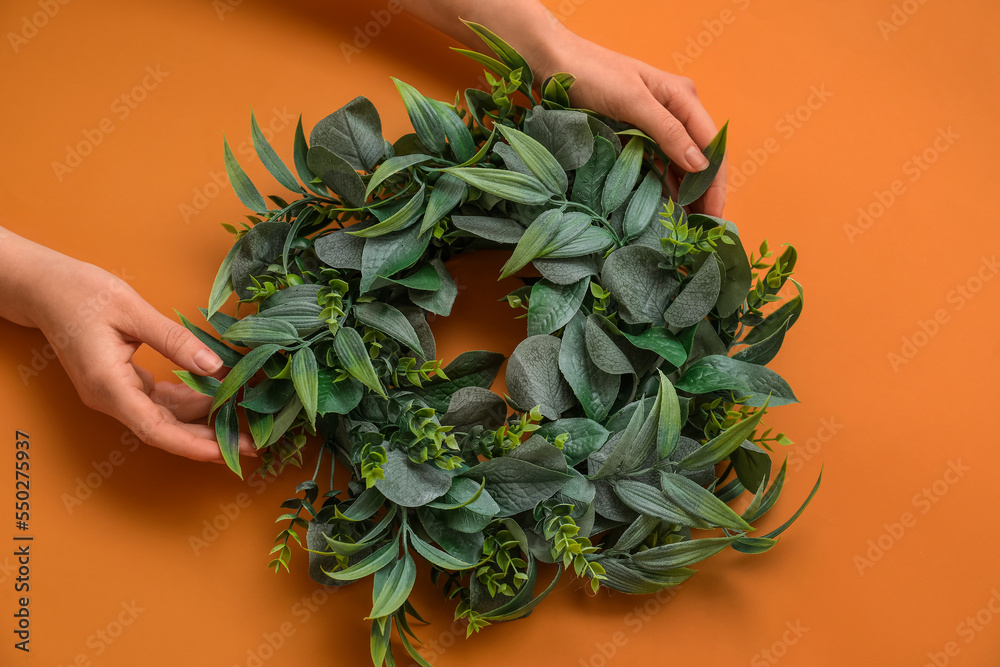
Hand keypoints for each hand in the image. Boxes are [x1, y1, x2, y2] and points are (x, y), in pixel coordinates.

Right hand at [1, 231, 254, 462]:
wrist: (44, 287)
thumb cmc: (81, 293)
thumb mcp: (133, 311)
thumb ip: (175, 341)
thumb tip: (215, 366)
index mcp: (108, 386)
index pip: (154, 429)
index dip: (191, 444)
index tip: (225, 453)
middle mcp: (112, 398)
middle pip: (165, 430)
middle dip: (210, 439)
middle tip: (254, 444)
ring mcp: (117, 393)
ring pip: (166, 417)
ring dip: (203, 420)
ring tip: (245, 422)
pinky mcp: (123, 383)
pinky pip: (161, 401)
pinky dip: (190, 400)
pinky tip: (221, 394)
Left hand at [532, 32, 726, 216]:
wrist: (555, 63)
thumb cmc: (593, 73)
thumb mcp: (632, 101)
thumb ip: (667, 131)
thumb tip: (699, 165)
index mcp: (682, 98)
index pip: (712, 146)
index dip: (716, 182)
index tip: (715, 214)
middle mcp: (674, 112)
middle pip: (699, 159)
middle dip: (705, 193)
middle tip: (704, 231)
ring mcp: (654, 126)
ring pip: (678, 166)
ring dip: (685, 194)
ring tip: (687, 228)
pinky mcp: (633, 137)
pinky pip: (655, 166)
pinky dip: (663, 187)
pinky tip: (665, 209)